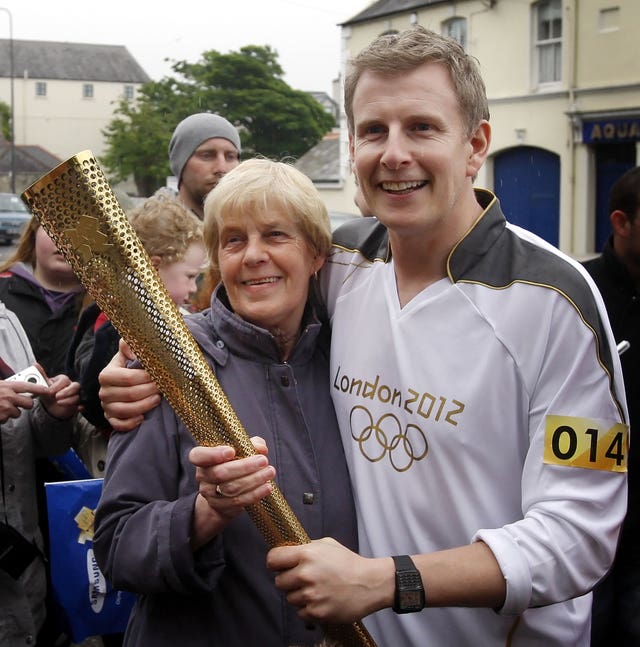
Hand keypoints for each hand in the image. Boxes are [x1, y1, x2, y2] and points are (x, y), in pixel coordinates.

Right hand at [0, 378, 49, 422]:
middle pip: (29, 403)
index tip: (47, 390)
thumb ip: (9, 386)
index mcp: (7, 386)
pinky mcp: (3, 417)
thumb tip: (21, 387)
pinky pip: (7, 419)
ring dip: (12, 412)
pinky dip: (3, 417)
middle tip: (18, 403)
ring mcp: (6, 407)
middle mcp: (8, 396)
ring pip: (18, 413)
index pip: (27, 386)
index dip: (39, 388)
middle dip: (26, 404)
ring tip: (2, 407)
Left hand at [40, 374, 80, 418]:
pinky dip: (81, 406)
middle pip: (76, 386)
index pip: (64, 380)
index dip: (57, 386)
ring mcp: (76, 395)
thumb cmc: (49, 393)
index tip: (50, 391)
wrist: (51, 406)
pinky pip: (83, 404)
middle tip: (56, 397)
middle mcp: (72, 386)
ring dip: (69, 400)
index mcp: (63, 380)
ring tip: (59, 403)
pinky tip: (78, 408)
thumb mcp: (43, 385)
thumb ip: (40, 375)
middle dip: (66, 392)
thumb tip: (35, 364)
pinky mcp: (78, 403)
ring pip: (78, 396)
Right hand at [98, 339, 159, 430]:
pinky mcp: (111, 419)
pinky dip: (131, 423)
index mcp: (106, 375)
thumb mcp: (128, 355)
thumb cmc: (129, 367)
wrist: (123, 383)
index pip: (128, 378)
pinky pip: (119, 425)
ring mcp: (106, 407)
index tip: (159, 375)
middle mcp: (104, 392)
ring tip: (157, 399)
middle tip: (162, 387)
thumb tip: (130, 346)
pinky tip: (142, 418)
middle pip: (130, 394)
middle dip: (150, 390)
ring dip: (145, 405)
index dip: (146, 377)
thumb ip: (129, 346)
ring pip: (125, 411)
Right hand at [189, 437, 274, 547]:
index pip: (198, 456)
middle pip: (220, 473)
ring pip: (231, 488)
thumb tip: (260, 447)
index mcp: (202, 459)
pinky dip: (255, 493)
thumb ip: (248, 444)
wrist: (221, 494)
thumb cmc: (231, 464)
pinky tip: (267, 487)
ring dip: (254, 479)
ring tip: (270, 472)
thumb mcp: (237, 450)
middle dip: (244, 466)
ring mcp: (211, 494)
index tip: (231, 451)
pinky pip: (239, 501)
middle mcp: (203, 476)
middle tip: (263, 460)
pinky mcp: (222, 507)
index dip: (213, 454)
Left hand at [268, 538, 392, 623]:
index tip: (279, 565)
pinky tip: (321, 600)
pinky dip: (308, 608)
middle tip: (302, 579)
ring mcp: (311, 595)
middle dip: (288, 580)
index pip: (273, 559)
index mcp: (306, 554)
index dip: (275, 562)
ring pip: (290, 598)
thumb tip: (287, 552)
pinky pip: (300, 613)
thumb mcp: (327, 544)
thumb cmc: (348, 562)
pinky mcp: (317, 613)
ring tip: (316, 589)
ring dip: (299, 595)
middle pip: (279, 582)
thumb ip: (305, 547)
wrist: (369, 584)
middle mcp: (305, 574)